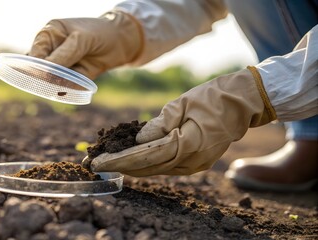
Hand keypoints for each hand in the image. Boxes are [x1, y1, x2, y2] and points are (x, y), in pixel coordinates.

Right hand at [29, 11, 142, 79]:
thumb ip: (64, 54)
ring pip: (52, 79)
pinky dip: (67, 90)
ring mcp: (64, 64)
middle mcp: (54, 50)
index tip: (41, 75)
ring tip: (59, 88)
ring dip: (55, 86)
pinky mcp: (75, 76)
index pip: (36, 52)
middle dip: (44, 78)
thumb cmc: (100, 32)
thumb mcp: (81, 39)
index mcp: (50, 35)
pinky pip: (67, 86)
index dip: (36, 65)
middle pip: (41, 68)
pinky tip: (67, 92)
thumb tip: (45, 71)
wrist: (123, 40)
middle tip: (49, 84)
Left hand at [86, 67, 276, 175]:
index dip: (119, 160)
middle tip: (95, 164)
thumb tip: (139, 141)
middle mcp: (190, 161)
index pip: (145, 157)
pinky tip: (130, 161)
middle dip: (120, 166)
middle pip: (147, 167)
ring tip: (108, 163)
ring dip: (130, 167)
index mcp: (188, 145)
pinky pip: (165, 166)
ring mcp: (194, 165)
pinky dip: (146, 164)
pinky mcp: (195, 163)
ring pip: (155, 169)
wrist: (241, 104)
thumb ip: (159, 124)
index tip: (98, 162)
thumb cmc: (212, 98)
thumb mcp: (183, 104)